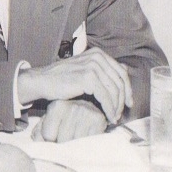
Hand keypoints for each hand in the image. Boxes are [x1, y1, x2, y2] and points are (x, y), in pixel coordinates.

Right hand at [18, 47, 132, 122]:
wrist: (42, 81)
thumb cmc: (62, 78)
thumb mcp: (85, 69)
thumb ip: (104, 69)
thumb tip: (125, 69)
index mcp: (98, 53)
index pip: (121, 73)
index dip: (128, 90)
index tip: (128, 103)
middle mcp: (97, 57)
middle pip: (120, 82)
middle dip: (123, 101)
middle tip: (121, 114)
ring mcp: (92, 66)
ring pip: (114, 91)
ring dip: (116, 107)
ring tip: (113, 117)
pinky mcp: (88, 78)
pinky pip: (105, 97)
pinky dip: (109, 109)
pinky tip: (108, 116)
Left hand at [34, 99, 107, 141]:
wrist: (91, 107)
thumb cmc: (66, 118)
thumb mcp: (50, 121)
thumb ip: (39, 132)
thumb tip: (38, 142)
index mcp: (57, 106)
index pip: (48, 136)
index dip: (50, 141)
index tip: (55, 138)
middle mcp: (72, 107)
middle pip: (63, 140)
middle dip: (63, 145)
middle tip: (67, 140)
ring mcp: (87, 112)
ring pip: (77, 142)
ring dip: (76, 147)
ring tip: (76, 140)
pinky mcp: (99, 120)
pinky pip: (90, 142)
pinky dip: (87, 145)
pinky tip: (86, 139)